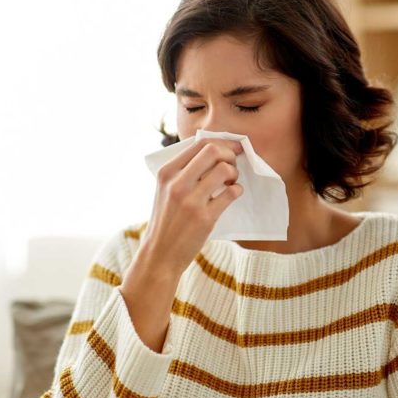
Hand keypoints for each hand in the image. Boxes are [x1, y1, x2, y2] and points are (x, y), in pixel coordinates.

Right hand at [137, 137, 243, 276]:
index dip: (221, 143)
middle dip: (229, 154)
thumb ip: (183, 171)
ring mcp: (191, 201)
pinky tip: (233, 193)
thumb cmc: (166, 221)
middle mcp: (177, 183)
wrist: (159, 254)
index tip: (232, 149)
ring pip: (224, 170)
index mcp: (166, 172)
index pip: (199, 143)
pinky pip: (231, 193)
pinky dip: (238, 190)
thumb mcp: (165, 190)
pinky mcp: (205, 217)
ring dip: (234, 173)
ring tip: (231, 182)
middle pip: (213, 151)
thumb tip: (213, 150)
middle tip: (233, 165)